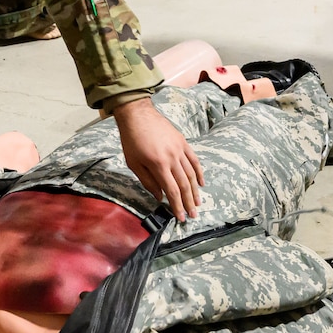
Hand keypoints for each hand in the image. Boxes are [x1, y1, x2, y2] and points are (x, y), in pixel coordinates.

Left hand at [113, 98, 203, 221]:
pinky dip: (199, 172)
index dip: (177, 206)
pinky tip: (201, 183)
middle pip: (184, 185)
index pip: (172, 191)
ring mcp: (179, 149)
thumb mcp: (134, 164)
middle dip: (189, 202)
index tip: (180, 217)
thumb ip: (148, 182)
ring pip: (191, 174)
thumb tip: (160, 197)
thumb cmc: (131, 140)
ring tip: (198, 203)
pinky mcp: (182, 142)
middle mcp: (172, 158)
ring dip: (195, 190)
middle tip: (193, 215)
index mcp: (158, 165)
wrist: (137, 114)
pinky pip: (194, 160)